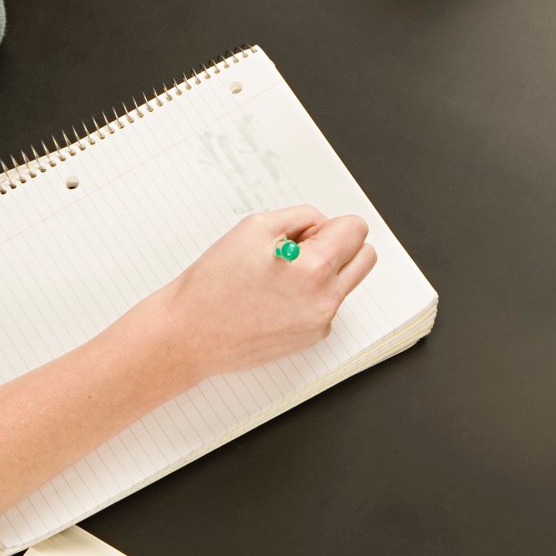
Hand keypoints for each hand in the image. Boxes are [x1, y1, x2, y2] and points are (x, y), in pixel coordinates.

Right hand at [145, 205, 376, 382]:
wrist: (189, 334)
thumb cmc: (214, 282)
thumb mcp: (255, 227)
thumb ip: (301, 218)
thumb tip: (324, 225)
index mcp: (314, 268)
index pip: (356, 229)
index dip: (329, 224)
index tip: (306, 233)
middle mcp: (325, 299)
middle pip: (365, 256)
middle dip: (341, 245)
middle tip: (302, 249)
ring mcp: (321, 322)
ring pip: (348, 281)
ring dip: (327, 270)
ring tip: (285, 275)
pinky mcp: (312, 337)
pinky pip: (328, 304)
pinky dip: (311, 295)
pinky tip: (276, 298)